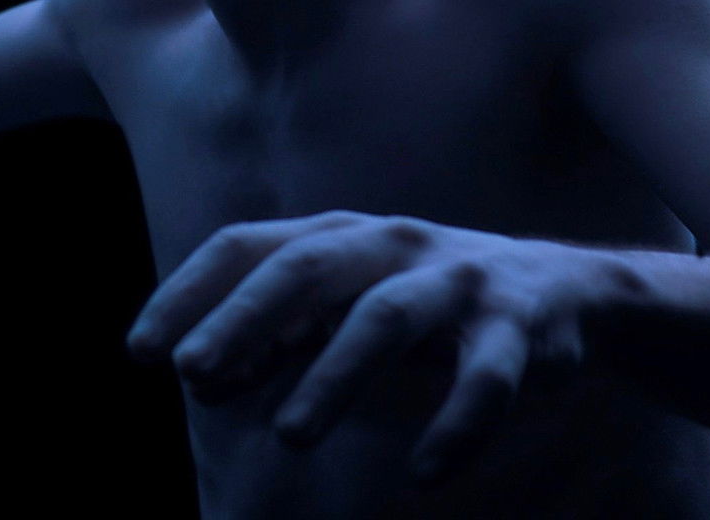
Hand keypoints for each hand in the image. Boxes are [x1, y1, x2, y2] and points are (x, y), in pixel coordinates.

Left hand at [125, 210, 599, 485]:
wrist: (570, 292)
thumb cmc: (430, 305)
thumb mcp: (348, 305)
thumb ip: (277, 333)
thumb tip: (195, 374)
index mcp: (343, 236)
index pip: (248, 245)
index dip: (191, 292)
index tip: (139, 351)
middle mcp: (394, 244)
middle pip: (309, 266)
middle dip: (246, 318)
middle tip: (191, 375)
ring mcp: (459, 279)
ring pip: (387, 317)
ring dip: (333, 374)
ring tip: (287, 435)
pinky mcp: (520, 325)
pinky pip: (486, 377)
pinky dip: (455, 425)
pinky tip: (422, 473)